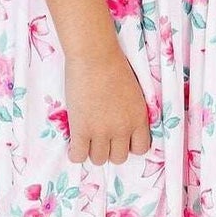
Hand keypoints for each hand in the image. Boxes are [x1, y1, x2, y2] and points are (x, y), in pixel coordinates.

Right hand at [62, 46, 151, 165]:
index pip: (141, 149)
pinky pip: (78, 156)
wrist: (95, 56)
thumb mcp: (134, 92)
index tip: (120, 139)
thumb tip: (123, 126)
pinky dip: (75, 153)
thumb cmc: (114, 66)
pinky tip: (74, 143)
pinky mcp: (81, 129)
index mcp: (139, 118)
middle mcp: (123, 128)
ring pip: (99, 160)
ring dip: (92, 151)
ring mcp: (102, 131)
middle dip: (110, 150)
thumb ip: (132, 112)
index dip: (129, 146)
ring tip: (87, 139)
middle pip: (119, 158)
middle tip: (101, 138)